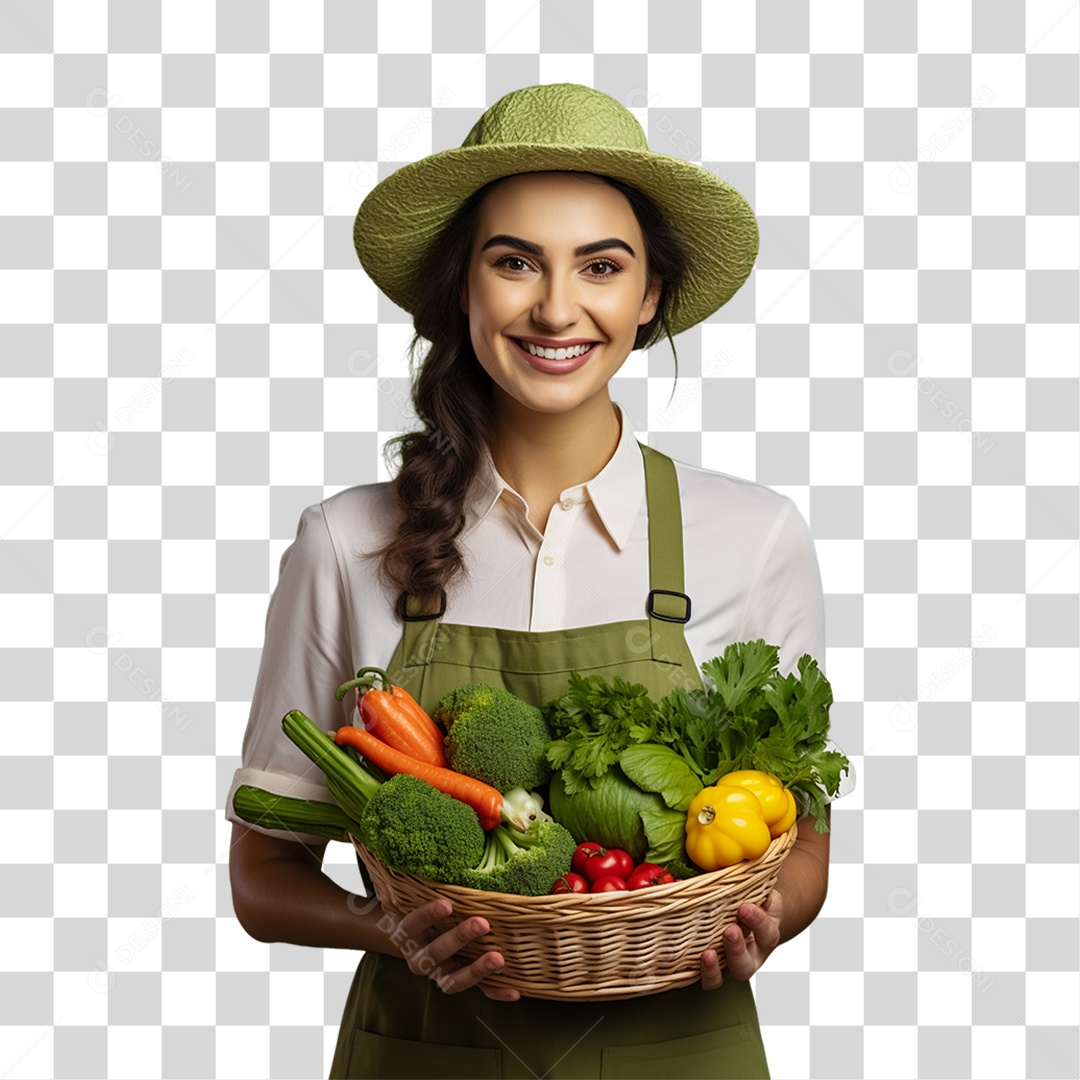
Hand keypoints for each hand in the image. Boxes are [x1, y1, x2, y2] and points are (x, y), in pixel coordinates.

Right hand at [381, 897, 520, 1002]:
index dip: (427, 915)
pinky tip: (515, 990)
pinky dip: (496, 991)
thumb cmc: (421, 908)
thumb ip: (427, 883)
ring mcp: (439, 973)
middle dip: (459, 938)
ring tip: (499, 958)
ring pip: (453, 980)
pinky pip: (478, 991)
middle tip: (482, 923)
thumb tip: (453, 852)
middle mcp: (419, 957)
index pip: (412, 925)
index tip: (447, 904)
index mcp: (406, 933)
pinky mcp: (460, 981)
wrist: (413, 940)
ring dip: (477, 970)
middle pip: (435, 953)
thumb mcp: (416, 896)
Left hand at [700, 889, 782, 989]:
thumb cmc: (753, 901)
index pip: (767, 932)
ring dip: (716, 968)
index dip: (758, 921)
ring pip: (726, 976)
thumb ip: (758, 883)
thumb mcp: (760, 891)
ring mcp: (731, 965)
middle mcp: (751, 955)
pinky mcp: (715, 969)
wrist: (750, 917)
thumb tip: (748, 865)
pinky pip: (709, 979)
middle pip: (747, 963)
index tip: (745, 907)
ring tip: (708, 954)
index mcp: (766, 935)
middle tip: (730, 931)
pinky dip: (702, 973)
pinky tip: (693, 960)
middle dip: (737, 948)